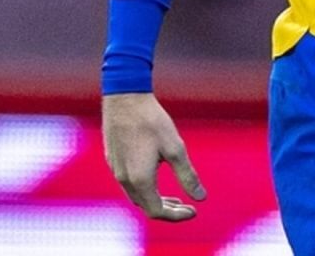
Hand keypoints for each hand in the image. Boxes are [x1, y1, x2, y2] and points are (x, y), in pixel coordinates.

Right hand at [103, 92, 205, 221]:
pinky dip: (145, 189)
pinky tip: (155, 178)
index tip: (194, 211)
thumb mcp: (175, 148)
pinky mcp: (113, 160)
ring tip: (175, 197)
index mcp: (140, 180)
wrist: (124, 99)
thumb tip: (201, 198)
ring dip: (156, 200)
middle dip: (168, 210)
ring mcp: (116, 170)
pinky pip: (129, 184)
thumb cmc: (151, 121)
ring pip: (136, 196)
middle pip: (146, 207)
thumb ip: (187, 176)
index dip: (177, 216)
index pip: (157, 211)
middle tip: (187, 207)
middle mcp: (124, 180)